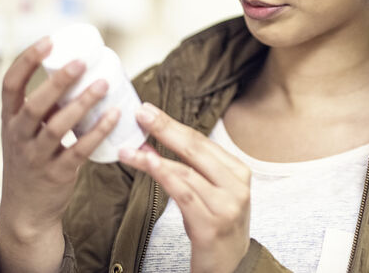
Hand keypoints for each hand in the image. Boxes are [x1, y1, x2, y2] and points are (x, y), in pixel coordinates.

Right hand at [0, 36, 119, 245]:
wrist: (26, 209)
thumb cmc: (33, 160)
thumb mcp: (28, 131)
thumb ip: (48, 107)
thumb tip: (83, 73)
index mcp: (10, 120)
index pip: (10, 85)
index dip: (27, 61)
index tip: (49, 42)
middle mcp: (18, 136)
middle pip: (34, 105)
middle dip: (57, 82)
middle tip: (82, 63)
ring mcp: (36, 156)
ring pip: (56, 127)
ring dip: (82, 104)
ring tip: (104, 85)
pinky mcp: (57, 173)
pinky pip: (78, 150)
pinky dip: (97, 132)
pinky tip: (114, 115)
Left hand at [119, 102, 250, 272]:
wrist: (228, 265)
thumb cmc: (216, 224)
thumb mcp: (210, 191)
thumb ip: (188, 168)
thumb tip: (151, 145)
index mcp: (237, 171)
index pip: (201, 141)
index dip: (173, 124)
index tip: (149, 111)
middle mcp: (236, 185)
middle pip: (196, 150)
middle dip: (165, 129)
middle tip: (141, 114)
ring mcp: (227, 205)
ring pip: (186, 172)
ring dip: (154, 157)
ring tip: (131, 147)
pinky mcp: (213, 224)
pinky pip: (184, 195)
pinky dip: (165, 177)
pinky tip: (149, 165)